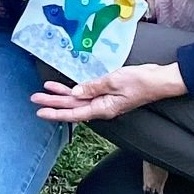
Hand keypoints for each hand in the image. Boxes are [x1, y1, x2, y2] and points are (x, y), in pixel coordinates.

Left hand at [32, 62, 187, 124]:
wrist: (160, 80)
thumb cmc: (141, 82)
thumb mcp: (115, 82)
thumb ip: (93, 87)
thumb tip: (75, 92)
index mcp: (103, 108)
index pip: (75, 113)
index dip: (56, 112)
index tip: (41, 111)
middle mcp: (102, 107)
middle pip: (73, 107)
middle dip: (53, 103)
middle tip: (34, 98)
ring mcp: (104, 101)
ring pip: (78, 100)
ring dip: (61, 96)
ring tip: (43, 91)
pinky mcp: (107, 93)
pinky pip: (86, 94)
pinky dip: (74, 90)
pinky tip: (63, 87)